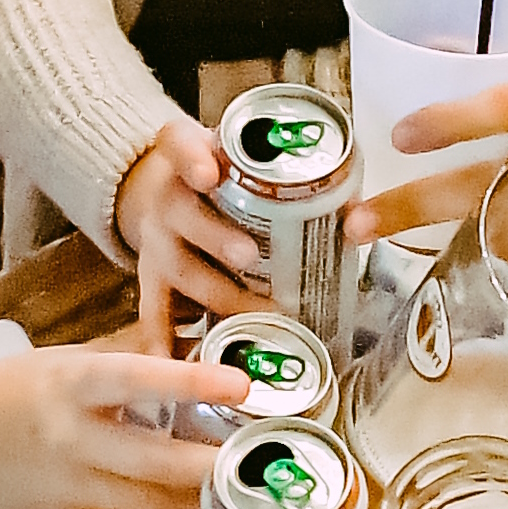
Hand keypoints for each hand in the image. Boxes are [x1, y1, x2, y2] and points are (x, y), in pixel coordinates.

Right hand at [0, 345, 234, 508]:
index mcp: (70, 386)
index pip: (136, 379)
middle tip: (272, 466)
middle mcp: (72, 440)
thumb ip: (124, 360)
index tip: (242, 387)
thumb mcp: (63, 360)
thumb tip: (193, 345)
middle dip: (219, 470)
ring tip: (256, 503)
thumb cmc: (10, 391)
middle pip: (158, 463)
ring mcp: (70, 490)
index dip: (190, 384)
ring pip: (154, 508)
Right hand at [113, 121, 271, 352]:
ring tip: (258, 311)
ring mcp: (155, 240)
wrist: (164, 187)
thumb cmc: (219, 171)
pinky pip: (155, 312)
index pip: (179, 144)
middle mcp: (165, 196)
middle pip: (181, 213)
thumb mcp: (245, 154)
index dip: (192, 159)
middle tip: (249, 254)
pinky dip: (165, 340)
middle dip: (216, 236)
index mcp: (186, 154)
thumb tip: (356, 215)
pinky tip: (180, 364)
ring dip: (217, 291)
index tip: (211, 174)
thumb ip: (292, 172)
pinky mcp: (151, 278)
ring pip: (178, 266)